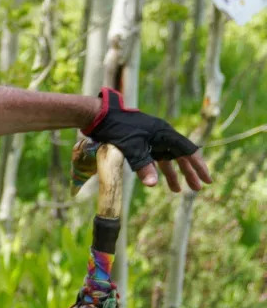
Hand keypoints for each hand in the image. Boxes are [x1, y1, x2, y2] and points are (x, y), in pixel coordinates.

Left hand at [82, 88, 211, 191]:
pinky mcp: (140, 142)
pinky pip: (154, 158)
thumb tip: (152, 185)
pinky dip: (157, 170)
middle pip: (180, 156)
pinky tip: (158, 180)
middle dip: (189, 172)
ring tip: (179, 191)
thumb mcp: (130, 147)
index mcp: (164, 133)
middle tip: (198, 188)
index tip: (207, 179)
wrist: (99, 116)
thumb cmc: (117, 128)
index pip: (188, 151)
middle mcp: (161, 135)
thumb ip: (142, 165)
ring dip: (173, 174)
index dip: (198, 166)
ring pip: (167, 159)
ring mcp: (151, 139)